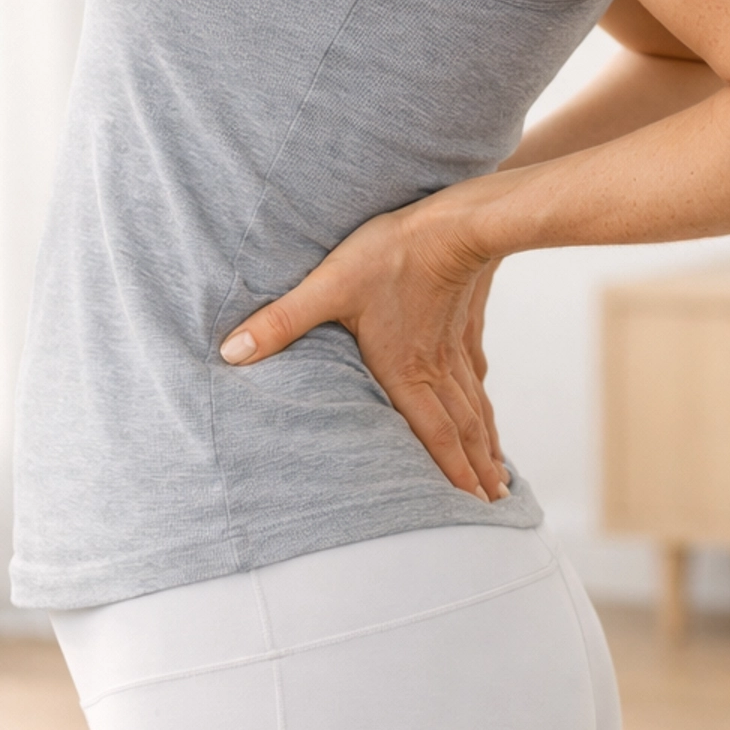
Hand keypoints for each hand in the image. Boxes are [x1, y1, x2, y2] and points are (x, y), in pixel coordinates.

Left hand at [219, 198, 509, 502]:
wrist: (453, 222)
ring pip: (474, 406)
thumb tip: (231, 353)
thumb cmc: (391, 254)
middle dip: (476, 470)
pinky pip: (476, 373)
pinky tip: (486, 406)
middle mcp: (434, 367)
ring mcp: (454, 347)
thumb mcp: (327, 285)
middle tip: (494, 504)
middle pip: (461, 430)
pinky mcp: (463, 323)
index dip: (450, 473)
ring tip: (499, 475)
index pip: (431, 435)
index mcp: (404, 370)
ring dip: (486, 443)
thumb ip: (281, 321)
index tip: (471, 506)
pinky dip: (484, 400)